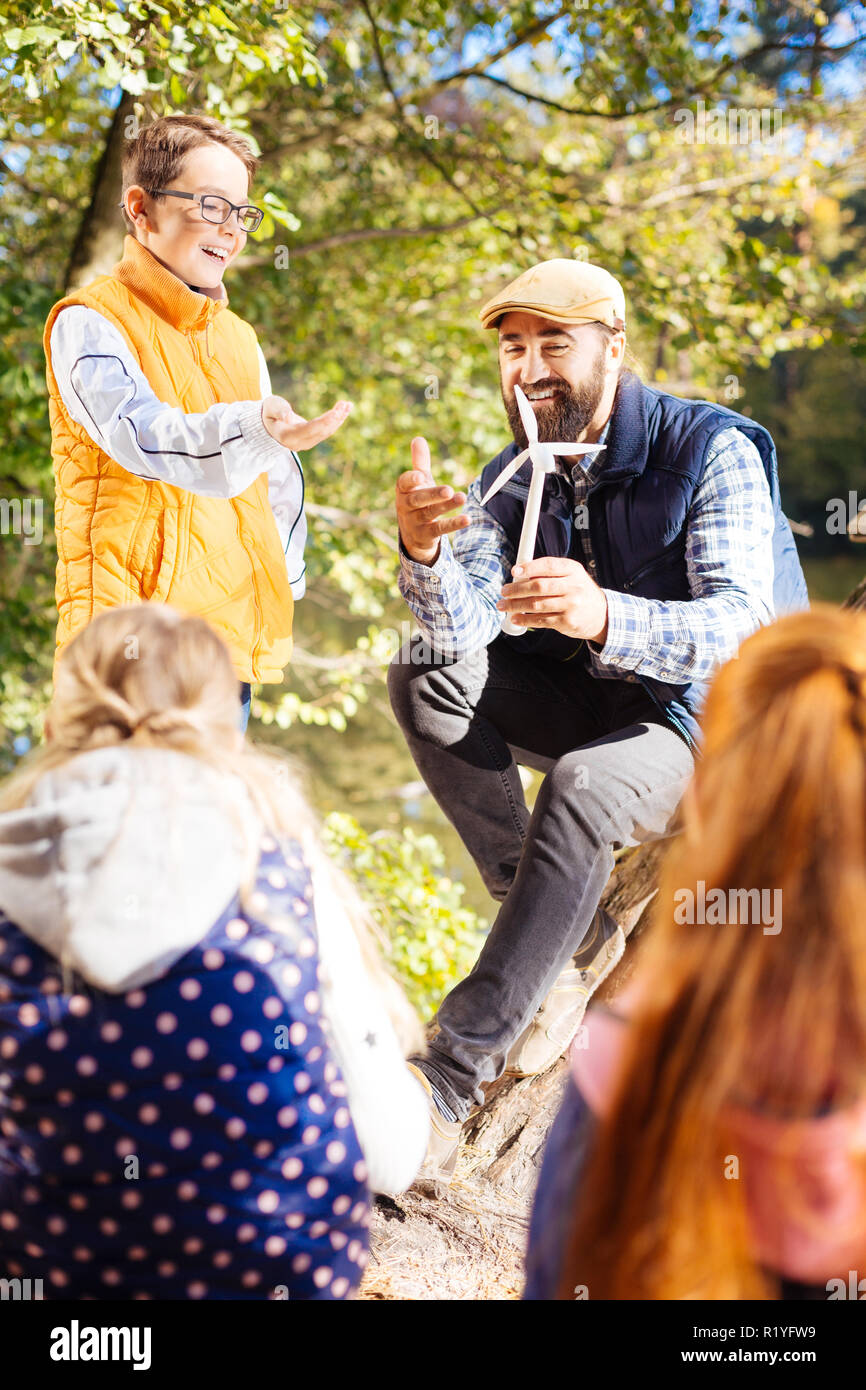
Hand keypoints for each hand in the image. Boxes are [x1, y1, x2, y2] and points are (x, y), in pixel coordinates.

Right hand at [261, 394, 351, 450]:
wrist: (268, 425)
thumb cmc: (269, 412)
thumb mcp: (271, 407)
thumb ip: (279, 411)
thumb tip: (288, 416)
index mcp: (287, 436)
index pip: (309, 430)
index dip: (324, 422)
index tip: (336, 412)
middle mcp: (299, 443)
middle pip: (321, 431)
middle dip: (335, 418)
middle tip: (345, 403)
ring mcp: (306, 443)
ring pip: (326, 432)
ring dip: (339, 418)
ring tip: (348, 404)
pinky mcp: (312, 439)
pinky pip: (327, 430)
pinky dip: (336, 420)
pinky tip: (345, 410)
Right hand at [395, 436, 468, 565]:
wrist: (412, 535)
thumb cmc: (417, 501)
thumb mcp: (418, 483)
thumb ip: (420, 463)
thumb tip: (418, 438)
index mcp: (403, 491)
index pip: (404, 483)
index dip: (412, 479)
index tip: (421, 475)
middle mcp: (406, 506)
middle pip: (418, 499)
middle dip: (433, 494)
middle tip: (448, 489)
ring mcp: (414, 522)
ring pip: (430, 513)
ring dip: (447, 506)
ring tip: (463, 497)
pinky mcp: (426, 535)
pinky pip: (440, 529)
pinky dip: (453, 524)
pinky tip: (467, 518)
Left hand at [497, 557, 608, 643]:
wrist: (601, 615)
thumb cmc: (578, 591)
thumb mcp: (571, 576)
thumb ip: (549, 573)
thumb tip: (518, 575)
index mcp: (573, 570)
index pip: (548, 565)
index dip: (529, 568)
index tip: (514, 571)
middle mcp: (574, 587)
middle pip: (539, 586)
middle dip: (517, 589)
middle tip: (504, 591)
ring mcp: (571, 605)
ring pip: (537, 605)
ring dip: (516, 606)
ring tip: (503, 606)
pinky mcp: (567, 622)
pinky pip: (541, 620)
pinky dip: (525, 620)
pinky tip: (515, 619)